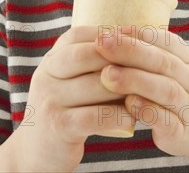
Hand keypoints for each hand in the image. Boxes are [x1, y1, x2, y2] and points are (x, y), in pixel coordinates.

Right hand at [17, 26, 135, 171]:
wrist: (36, 153)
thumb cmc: (69, 108)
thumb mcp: (73, 78)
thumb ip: (95, 59)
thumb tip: (138, 35)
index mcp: (53, 57)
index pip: (86, 35)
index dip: (116, 36)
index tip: (142, 42)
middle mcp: (47, 73)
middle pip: (91, 54)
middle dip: (124, 58)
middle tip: (151, 66)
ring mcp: (50, 98)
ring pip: (98, 84)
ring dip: (127, 88)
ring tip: (149, 91)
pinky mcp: (58, 126)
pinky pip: (96, 115)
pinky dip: (119, 115)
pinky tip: (133, 118)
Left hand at [95, 26, 188, 161]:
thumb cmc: (184, 91)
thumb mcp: (176, 67)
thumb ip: (150, 53)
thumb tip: (111, 34)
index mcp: (186, 59)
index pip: (164, 40)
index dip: (137, 33)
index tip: (108, 30)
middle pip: (162, 61)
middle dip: (130, 50)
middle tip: (101, 44)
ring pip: (165, 89)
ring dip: (136, 80)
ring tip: (107, 75)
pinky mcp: (183, 133)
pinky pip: (168, 121)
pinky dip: (149, 112)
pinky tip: (129, 105)